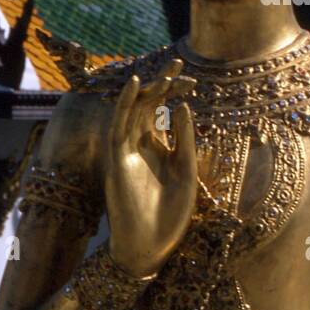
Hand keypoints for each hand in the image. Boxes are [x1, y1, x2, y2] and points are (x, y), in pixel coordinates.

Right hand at [104, 60, 197, 279]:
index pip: (163, 111)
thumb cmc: (170, 215)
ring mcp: (127, 151)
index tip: (191, 78)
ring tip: (163, 70)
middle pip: (149, 105)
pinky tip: (136, 85)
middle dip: (163, 84)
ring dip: (148, 89)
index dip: (174, 92)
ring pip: (134, 111)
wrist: (150, 247)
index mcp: (159, 148)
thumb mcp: (187, 171)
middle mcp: (140, 145)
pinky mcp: (117, 159)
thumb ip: (184, 139)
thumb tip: (183, 104)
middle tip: (179, 62)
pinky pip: (119, 125)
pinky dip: (126, 104)